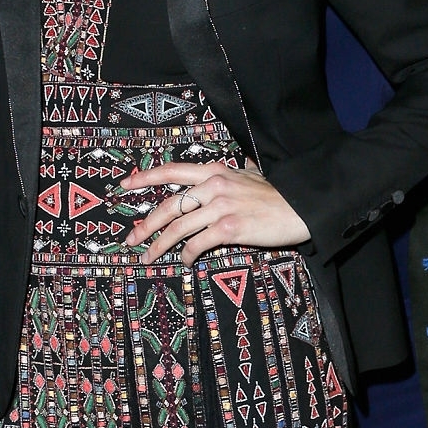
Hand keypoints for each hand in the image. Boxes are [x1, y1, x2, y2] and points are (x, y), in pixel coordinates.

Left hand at [118, 161, 308, 263]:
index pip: (172, 171)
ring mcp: (221, 206)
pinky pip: (198, 243)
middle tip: (131, 239)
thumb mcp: (251, 176)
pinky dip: (188, 254)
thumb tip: (237, 166)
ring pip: (178, 227)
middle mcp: (214, 185)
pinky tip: (186, 261)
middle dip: (145, 224)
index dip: (145, 177)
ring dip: (159, 245)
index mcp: (215, 171)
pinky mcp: (230, 228)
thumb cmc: (278, 195)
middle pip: (169, 205)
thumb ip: (235, 173)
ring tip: (149, 256)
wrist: (302, 207)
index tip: (125, 185)